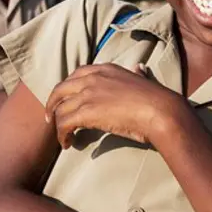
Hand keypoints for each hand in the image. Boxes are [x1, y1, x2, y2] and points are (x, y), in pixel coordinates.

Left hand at [45, 63, 178, 148]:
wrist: (160, 111)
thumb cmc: (155, 99)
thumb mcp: (142, 79)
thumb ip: (136, 73)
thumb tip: (139, 68)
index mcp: (104, 69)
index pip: (75, 75)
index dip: (67, 89)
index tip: (65, 100)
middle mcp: (92, 78)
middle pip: (60, 90)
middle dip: (53, 105)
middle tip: (52, 119)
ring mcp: (87, 94)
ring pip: (59, 109)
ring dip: (58, 125)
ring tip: (64, 137)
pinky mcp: (85, 112)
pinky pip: (63, 124)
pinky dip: (61, 135)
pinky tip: (68, 143)